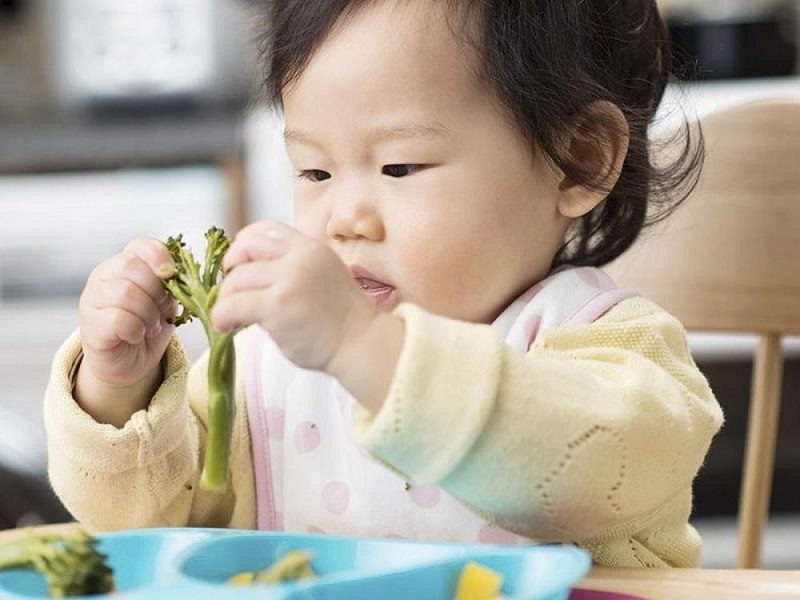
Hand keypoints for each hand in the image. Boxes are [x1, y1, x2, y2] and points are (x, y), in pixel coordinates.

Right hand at [75, 237, 176, 424]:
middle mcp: (104, 276)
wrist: (130, 362)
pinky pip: (118, 320)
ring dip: (148, 313)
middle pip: (132, 267)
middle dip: (156, 291)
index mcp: (125, 264)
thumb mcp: (166, 301)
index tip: (172, 276)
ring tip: (150, 326)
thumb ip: (172, 284)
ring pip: (125, 293)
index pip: (141, 246)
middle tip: (161, 310)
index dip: (160, 257)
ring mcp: (92, 299)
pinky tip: (136, 335)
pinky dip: (136, 330)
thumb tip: (182, 274)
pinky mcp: (90, 325)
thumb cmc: (149, 327)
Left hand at [211, 220, 376, 372]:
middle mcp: (300, 258)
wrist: (361, 344)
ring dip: (226, 300)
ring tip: (232, 318)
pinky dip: (221, 316)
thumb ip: (294, 267)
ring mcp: (289, 280)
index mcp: (311, 248)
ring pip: (236, 279)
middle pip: (245, 249)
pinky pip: (233, 305)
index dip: (243, 243)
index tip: (238, 263)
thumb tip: (250, 272)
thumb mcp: (323, 276)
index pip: (266, 229)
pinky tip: (227, 326)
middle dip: (231, 270)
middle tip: (232, 292)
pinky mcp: (278, 307)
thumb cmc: (341, 320)